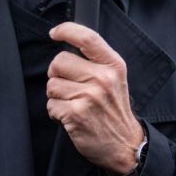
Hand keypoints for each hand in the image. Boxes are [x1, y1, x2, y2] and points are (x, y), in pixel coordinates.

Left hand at [47, 23, 144, 174]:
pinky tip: (70, 116)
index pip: (87, 38)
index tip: (55, 32)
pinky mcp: (77, 114)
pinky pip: (51, 104)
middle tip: (69, 86)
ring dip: (56, 96)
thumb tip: (66, 41)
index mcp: (113, 65)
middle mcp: (103, 78)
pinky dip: (56, 112)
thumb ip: (96, 60)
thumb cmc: (114, 110)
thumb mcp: (115, 78)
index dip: (66, 30)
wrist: (124, 145)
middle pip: (59, 61)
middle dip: (56, 73)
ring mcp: (89, 96)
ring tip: (73, 103)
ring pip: (52, 84)